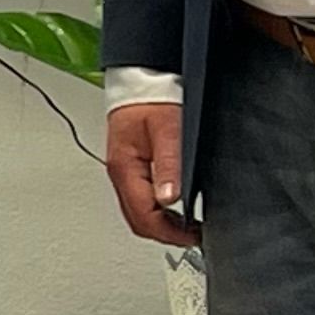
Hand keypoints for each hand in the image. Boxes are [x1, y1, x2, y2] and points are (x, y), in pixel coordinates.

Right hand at [104, 99, 199, 249]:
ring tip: (188, 225)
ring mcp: (125, 171)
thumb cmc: (153, 98)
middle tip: (193, 236)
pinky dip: (158, 210)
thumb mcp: (168, 129)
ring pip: (138, 211)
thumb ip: (169, 165)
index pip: (143, 215)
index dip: (170, 232)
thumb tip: (170, 199)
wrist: (142, 78)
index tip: (193, 235)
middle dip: (165, 234)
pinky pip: (141, 198)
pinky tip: (176, 208)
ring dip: (162, 223)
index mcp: (125, 167)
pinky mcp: (132, 165)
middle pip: (138, 220)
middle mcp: (121, 172)